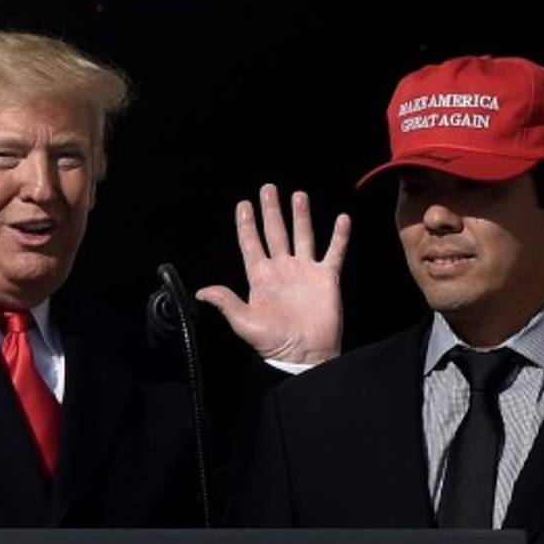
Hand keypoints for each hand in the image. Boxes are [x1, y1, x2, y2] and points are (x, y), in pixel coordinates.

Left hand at [197, 183, 350, 364]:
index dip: (246, 225)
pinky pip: (334, 253)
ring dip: (300, 216)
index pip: (251, 244)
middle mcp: (282, 270)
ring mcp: (305, 272)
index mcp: (261, 278)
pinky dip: (339, 237)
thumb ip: (226, 302)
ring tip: (298, 195)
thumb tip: (201, 292)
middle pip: (275, 233)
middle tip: (268, 188)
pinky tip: (342, 219)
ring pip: (302, 236)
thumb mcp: (244, 322)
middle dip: (271, 211)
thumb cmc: (273, 342)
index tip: (243, 204)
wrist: (305, 355)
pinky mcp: (326, 278)